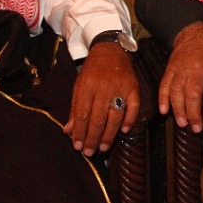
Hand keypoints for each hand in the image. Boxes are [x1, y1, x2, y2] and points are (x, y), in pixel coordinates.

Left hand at [64, 41, 139, 156]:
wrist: (111, 50)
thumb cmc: (92, 70)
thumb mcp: (79, 85)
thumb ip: (75, 108)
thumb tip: (69, 131)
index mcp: (87, 86)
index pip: (82, 114)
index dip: (80, 132)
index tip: (77, 146)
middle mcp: (103, 87)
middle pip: (98, 118)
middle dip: (93, 138)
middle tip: (90, 152)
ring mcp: (120, 88)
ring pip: (115, 116)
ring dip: (109, 134)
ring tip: (103, 147)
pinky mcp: (133, 88)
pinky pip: (133, 107)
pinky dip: (129, 120)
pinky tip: (124, 131)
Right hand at [159, 21, 202, 132]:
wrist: (194, 33)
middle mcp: (197, 68)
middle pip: (193, 93)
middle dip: (193, 114)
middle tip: (195, 129)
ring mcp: (181, 68)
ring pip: (177, 91)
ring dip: (178, 109)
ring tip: (182, 123)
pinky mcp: (169, 68)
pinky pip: (164, 84)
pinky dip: (163, 98)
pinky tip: (164, 111)